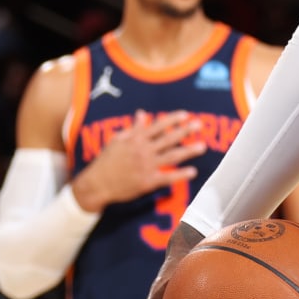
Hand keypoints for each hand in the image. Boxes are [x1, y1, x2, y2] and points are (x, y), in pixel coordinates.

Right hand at [75, 110, 205, 212]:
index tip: (185, 115)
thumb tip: (142, 113)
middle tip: (199, 125)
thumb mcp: (117, 140)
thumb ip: (132, 128)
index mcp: (136, 140)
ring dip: (188, 151)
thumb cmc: (106, 161)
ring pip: (171, 156)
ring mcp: (147, 166)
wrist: (97, 184)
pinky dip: (180, 175)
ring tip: (202, 146)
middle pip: (168, 139)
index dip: (172, 119)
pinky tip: (193, 171)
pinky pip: (167, 177)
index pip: (157, 126)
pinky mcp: (148, 182)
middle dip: (185, 131)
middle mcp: (144, 151)